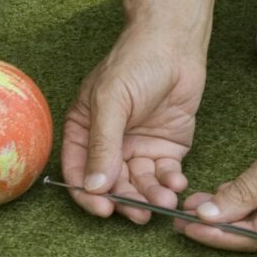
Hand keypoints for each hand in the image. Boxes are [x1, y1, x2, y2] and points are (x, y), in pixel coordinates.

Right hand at [61, 25, 205, 222]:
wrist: (175, 43)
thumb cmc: (135, 62)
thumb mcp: (111, 102)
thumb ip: (103, 146)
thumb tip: (94, 187)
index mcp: (84, 131)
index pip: (79, 172)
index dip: (89, 195)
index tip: (104, 209)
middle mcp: (109, 144)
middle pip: (112, 185)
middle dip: (127, 201)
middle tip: (141, 213)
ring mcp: (137, 148)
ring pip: (140, 185)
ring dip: (151, 196)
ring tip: (166, 200)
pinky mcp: (165, 149)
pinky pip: (164, 175)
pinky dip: (170, 183)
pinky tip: (177, 183)